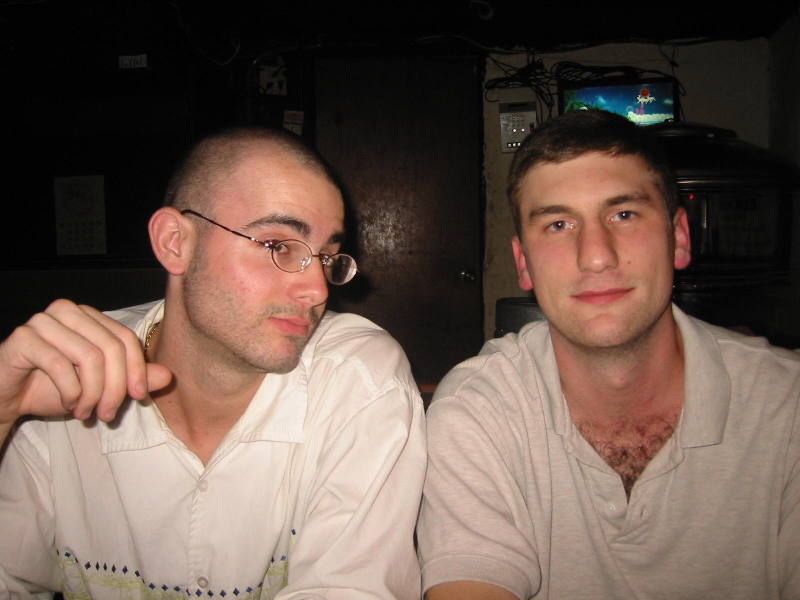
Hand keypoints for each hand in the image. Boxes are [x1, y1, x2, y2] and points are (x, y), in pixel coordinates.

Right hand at [0, 299, 171, 427]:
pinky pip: (60, 365)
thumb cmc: (53, 388)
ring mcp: (43, 321)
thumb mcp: (101, 386)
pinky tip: (68, 404)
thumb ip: (133, 378)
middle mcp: (68, 311)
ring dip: (92, 394)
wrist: (7, 398)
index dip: (137, 370)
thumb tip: (168, 376)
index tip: (139, 398)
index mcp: (89, 316)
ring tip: (86, 412)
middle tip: (109, 414)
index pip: (125, 338)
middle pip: (110, 348)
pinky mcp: (23, 338)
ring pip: (89, 357)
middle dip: (115, 388)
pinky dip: (70, 392)